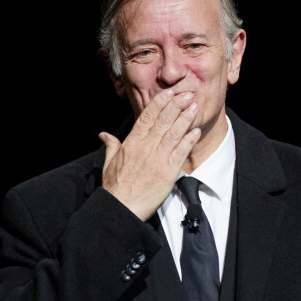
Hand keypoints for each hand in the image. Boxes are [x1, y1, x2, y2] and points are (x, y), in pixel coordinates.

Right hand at [99, 89, 199, 219]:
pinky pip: (180, 152)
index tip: (169, 93)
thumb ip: (111, 146)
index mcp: (131, 143)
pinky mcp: (167, 172)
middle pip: (163, 121)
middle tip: (188, 93)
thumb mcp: (109, 163)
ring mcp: (157, 159)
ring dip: (185, 118)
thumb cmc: (115, 188)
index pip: (147, 117)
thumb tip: (104, 135)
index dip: (160, 103)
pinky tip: (195, 131)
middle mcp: (145, 147)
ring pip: (173, 133)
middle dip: (176, 105)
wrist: (122, 207)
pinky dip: (188, 141)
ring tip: (194, 106)